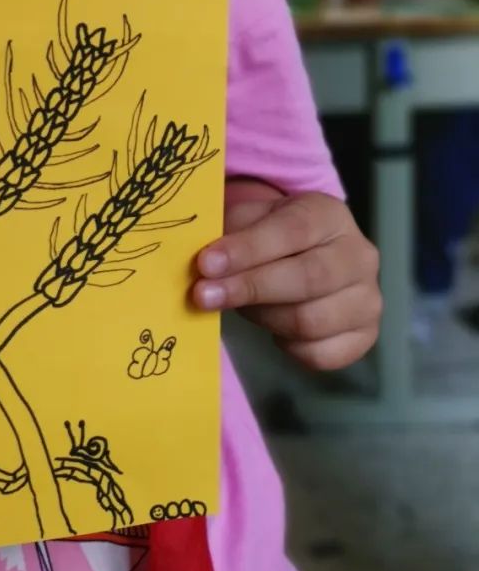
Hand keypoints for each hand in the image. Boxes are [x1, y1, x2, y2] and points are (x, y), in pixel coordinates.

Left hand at [191, 187, 381, 370]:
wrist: (309, 254)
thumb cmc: (272, 234)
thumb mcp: (251, 217)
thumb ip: (230, 233)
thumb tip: (204, 263)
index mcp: (330, 215)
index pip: (292, 231)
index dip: (247, 249)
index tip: (206, 264)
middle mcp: (359, 256)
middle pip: (307, 279)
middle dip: (249, 288)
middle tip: (203, 295)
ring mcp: (368, 299)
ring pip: (311, 321)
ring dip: (263, 317)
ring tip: (241, 307)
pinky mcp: (365, 337)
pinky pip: (320, 355)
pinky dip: (288, 347)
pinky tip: (273, 329)